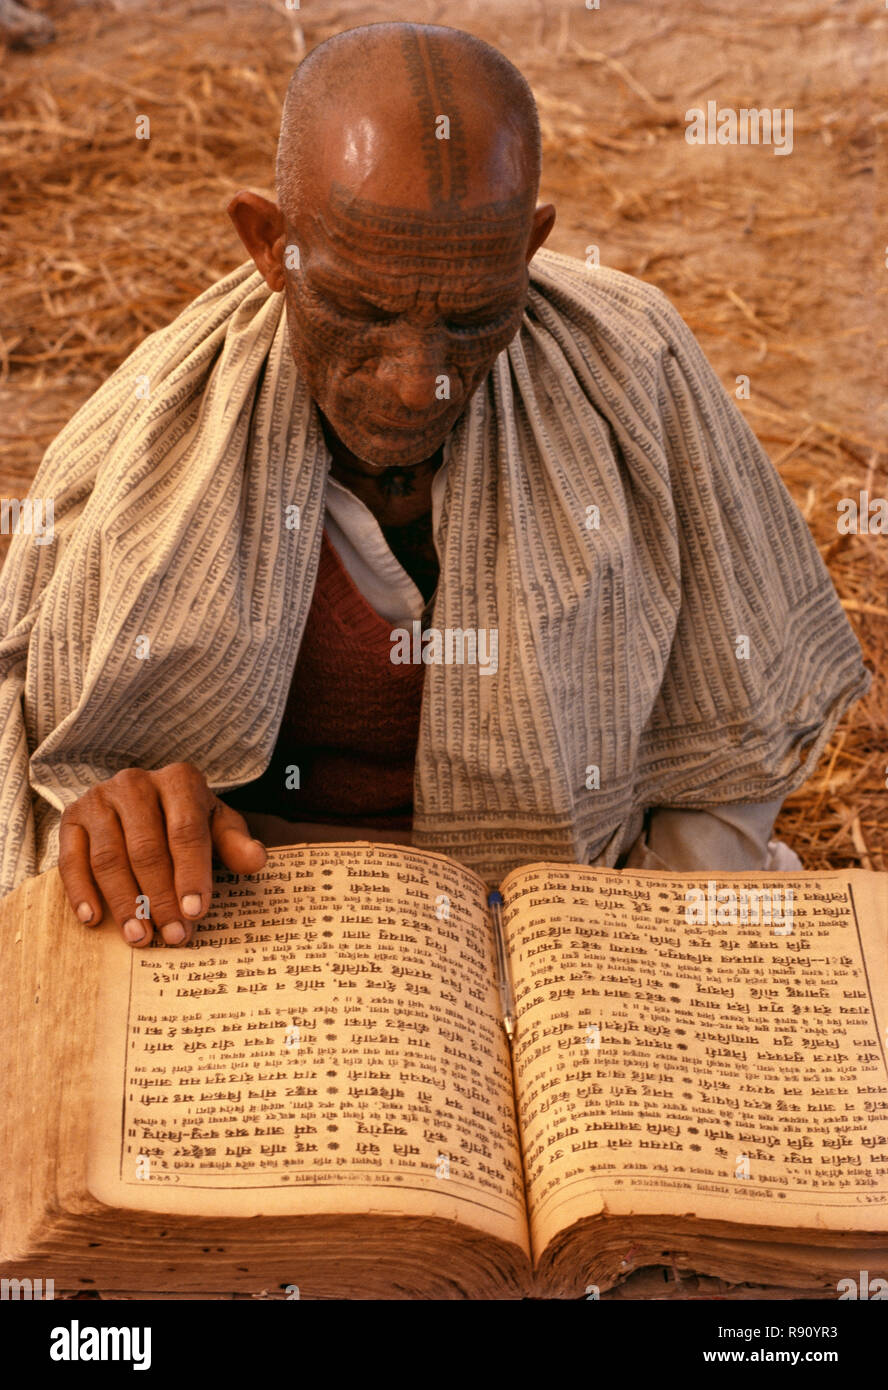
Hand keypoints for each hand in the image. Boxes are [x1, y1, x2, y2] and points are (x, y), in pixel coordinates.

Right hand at [58, 762, 266, 947]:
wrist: (139, 798)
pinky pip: (71, 858)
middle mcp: (136, 783)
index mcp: (179, 781)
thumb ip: (235, 843)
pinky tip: (94, 919)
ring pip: (109, 856)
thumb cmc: (185, 817)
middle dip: (160, 897)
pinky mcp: (72, 815)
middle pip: (147, 848)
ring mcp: (99, 798)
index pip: (186, 831)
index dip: (191, 874)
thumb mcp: (216, 824)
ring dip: (124, 902)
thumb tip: (257, 860)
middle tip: (172, 936)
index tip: (195, 912)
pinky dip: (81, 891)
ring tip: (139, 937)